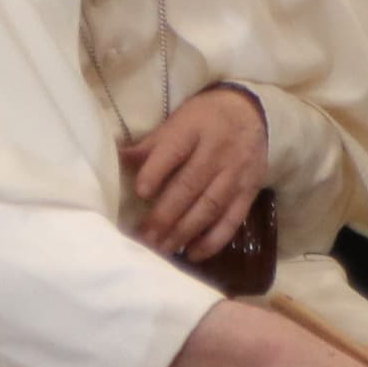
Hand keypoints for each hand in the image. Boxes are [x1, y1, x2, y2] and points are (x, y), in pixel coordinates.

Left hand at [121, 87, 266, 261]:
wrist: (250, 113)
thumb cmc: (204, 119)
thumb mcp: (177, 121)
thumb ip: (150, 145)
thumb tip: (116, 159)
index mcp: (194, 128)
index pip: (174, 150)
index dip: (156, 171)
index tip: (140, 193)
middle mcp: (217, 151)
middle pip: (190, 185)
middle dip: (165, 215)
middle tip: (144, 238)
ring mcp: (236, 174)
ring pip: (209, 207)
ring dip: (184, 232)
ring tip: (162, 250)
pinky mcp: (249, 192)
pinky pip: (232, 220)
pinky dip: (212, 241)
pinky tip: (192, 254)